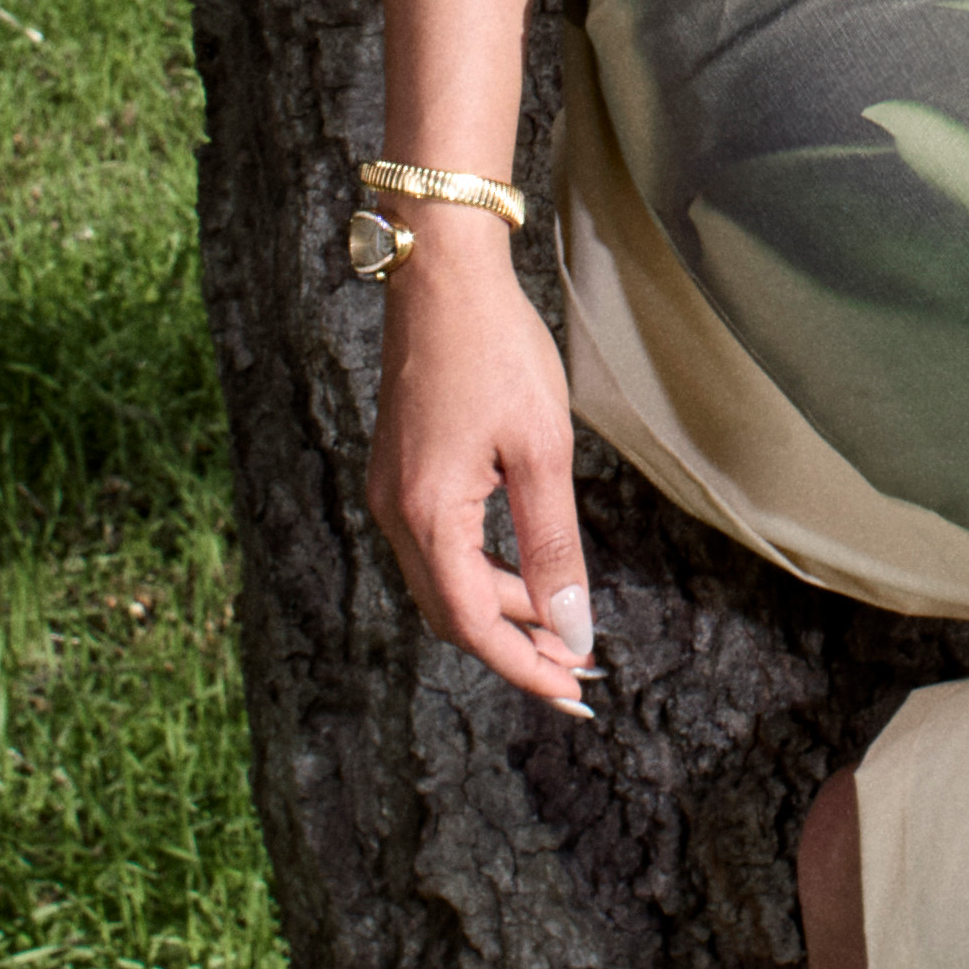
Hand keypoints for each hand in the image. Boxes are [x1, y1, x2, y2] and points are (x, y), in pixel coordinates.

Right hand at [369, 233, 596, 707]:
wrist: (443, 275)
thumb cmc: (497, 352)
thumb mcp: (543, 453)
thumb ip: (554, 547)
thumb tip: (573, 627)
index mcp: (427, 515)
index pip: (472, 623)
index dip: (523, 667)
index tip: (573, 693)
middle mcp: (396, 512)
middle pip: (451, 614)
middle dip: (514, 648)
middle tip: (576, 670)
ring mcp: (392, 491)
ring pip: (443, 582)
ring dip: (501, 611)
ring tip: (561, 626)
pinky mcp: (400, 471)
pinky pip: (437, 547)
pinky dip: (482, 572)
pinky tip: (525, 573)